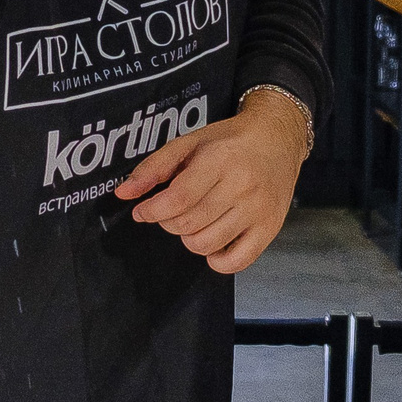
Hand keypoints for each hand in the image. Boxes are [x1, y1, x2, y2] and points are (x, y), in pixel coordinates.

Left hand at [114, 91, 306, 273]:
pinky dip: (216, 259)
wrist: (278, 139)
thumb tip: (123, 193)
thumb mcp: (190, 142)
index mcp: (220, 160)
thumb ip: (154, 167)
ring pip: (206, 244)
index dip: (152, 211)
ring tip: (194, 220)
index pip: (178, 199)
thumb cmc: (231, 140)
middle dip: (168, 222)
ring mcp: (258, 211)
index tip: (143, 211)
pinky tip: (213, 240)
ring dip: (189, 238)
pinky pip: (235, 262)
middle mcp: (242, 187)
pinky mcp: (270, 229)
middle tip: (171, 211)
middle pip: (188, 224)